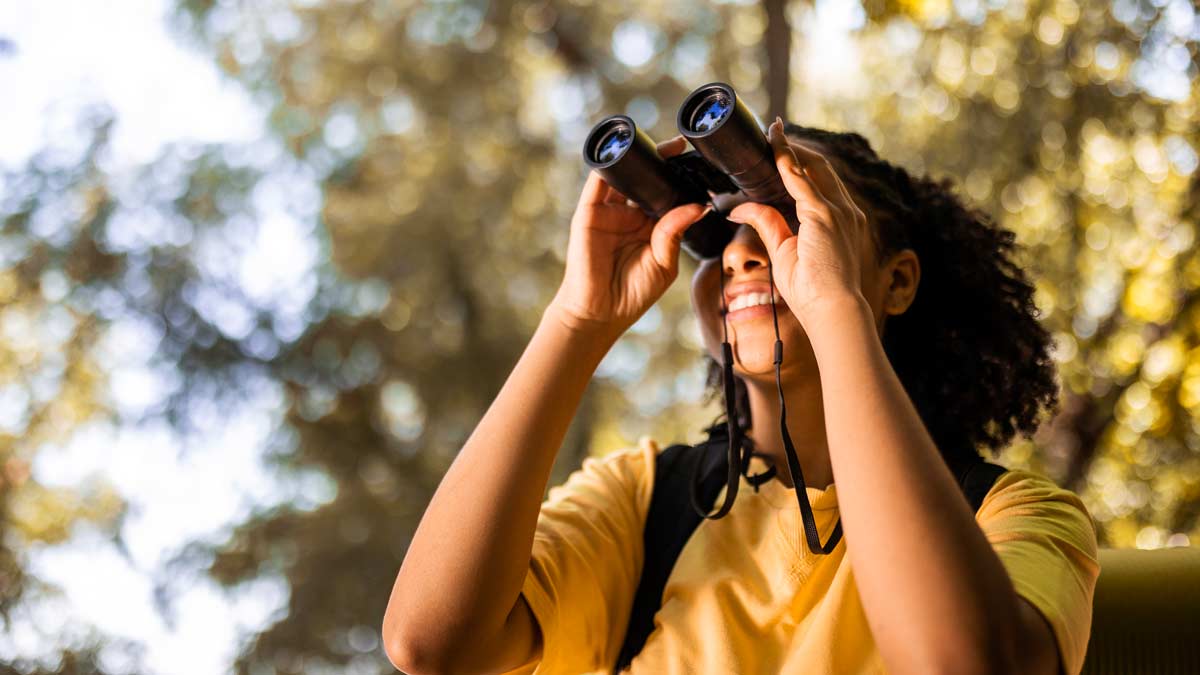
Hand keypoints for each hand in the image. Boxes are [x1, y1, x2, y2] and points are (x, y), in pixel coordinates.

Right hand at [548, 136, 709, 337]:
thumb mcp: (664, 262)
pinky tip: (623, 151)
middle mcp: (630, 214)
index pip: (666, 193)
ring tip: (659, 146)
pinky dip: (609, 164)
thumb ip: (675, 232)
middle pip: (646, 179)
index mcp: (651, 226)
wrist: (600, 312)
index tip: (698, 162)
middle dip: (661, 161)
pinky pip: (599, 181)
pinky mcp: (590, 212)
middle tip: (681, 145)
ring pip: (624, 175)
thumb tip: (698, 205)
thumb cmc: (633, 293)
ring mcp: (609, 211)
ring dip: (638, 157)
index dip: (679, 177)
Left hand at [725, 117, 870, 326]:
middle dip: (796, 148)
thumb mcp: (784, 250)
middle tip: (774, 132)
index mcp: (839, 219)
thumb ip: (767, 223)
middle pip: (819, 167)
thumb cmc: (812, 290)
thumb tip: (740, 208)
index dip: (800, 162)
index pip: (819, 181)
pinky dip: (787, 160)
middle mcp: (844, 210)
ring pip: (812, 166)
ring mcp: (838, 211)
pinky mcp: (825, 215)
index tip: (782, 148)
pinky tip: (774, 146)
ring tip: (772, 133)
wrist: (832, 309)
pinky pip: (802, 179)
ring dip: (791, 148)